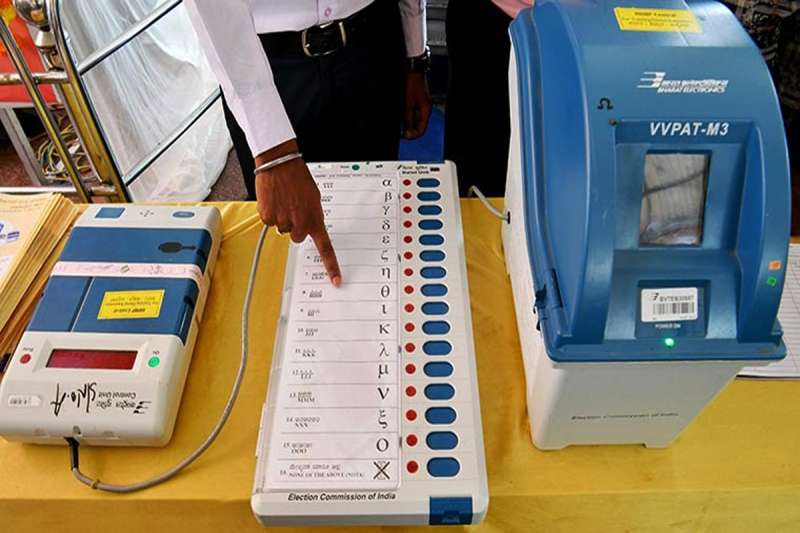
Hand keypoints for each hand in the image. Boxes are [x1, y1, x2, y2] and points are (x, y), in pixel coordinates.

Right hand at [255, 139, 341, 286]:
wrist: (279, 164)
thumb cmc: (298, 177)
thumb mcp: (314, 197)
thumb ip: (313, 214)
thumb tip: (308, 224)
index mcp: (315, 218)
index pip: (325, 247)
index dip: (331, 265)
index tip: (336, 280)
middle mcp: (300, 222)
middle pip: (298, 237)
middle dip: (296, 226)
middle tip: (294, 208)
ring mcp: (283, 221)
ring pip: (283, 228)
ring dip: (283, 217)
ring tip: (283, 199)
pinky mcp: (268, 216)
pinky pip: (270, 221)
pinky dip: (271, 212)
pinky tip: (274, 199)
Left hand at [402, 71, 431, 139]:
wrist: (411, 70)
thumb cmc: (411, 85)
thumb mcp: (407, 104)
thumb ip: (407, 119)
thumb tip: (406, 133)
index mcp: (425, 112)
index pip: (421, 130)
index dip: (412, 135)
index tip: (403, 136)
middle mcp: (423, 110)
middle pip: (416, 126)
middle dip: (407, 129)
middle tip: (399, 129)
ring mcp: (419, 105)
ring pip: (412, 120)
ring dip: (405, 122)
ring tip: (398, 121)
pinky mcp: (414, 101)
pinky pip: (409, 113)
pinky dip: (404, 115)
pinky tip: (399, 114)